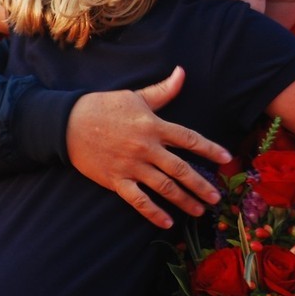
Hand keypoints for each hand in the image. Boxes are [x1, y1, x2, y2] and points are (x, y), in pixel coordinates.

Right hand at [66, 66, 231, 228]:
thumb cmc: (105, 106)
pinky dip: (154, 213)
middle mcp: (146, 148)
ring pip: (164, 188)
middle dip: (201, 185)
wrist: (68, 123)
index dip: (209, 149)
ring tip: (200, 210)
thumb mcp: (136, 96)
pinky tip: (167, 222)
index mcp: (153, 125)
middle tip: (217, 197)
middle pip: (180, 169)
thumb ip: (163, 90)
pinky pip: (139, 200)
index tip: (226, 158)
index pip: (188, 139)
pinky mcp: (116, 180)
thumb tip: (183, 72)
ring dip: (184, 201)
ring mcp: (131, 166)